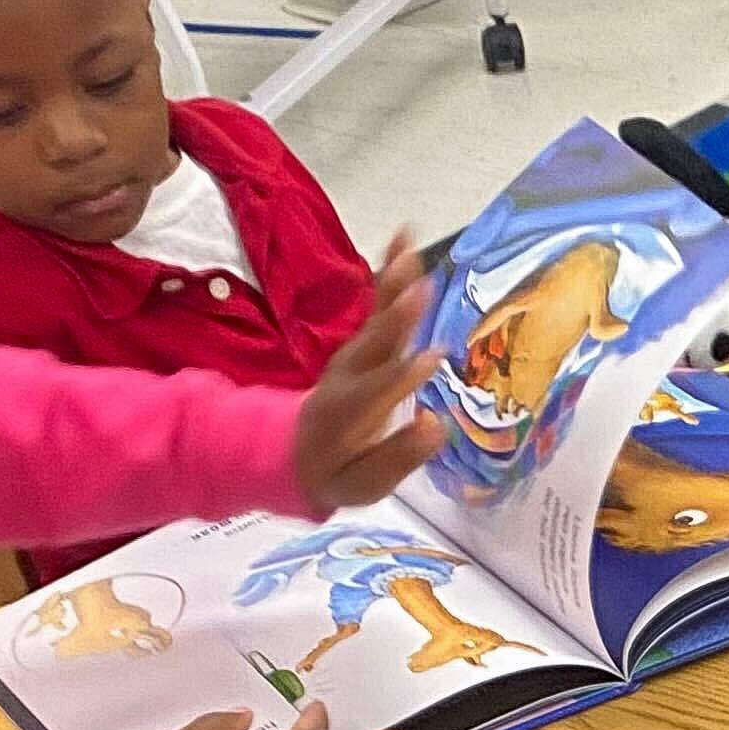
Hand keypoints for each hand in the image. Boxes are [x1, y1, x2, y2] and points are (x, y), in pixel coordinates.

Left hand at [295, 237, 445, 510]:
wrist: (292, 450)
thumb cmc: (337, 472)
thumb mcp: (364, 484)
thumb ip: (399, 457)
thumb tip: (436, 424)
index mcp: (351, 412)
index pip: (381, 390)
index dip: (405, 376)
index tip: (433, 359)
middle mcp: (350, 375)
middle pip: (376, 342)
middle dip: (398, 317)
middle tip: (421, 289)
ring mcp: (353, 354)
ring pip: (376, 316)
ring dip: (394, 284)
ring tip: (413, 251)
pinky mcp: (361, 342)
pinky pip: (377, 305)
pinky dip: (391, 275)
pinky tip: (407, 246)